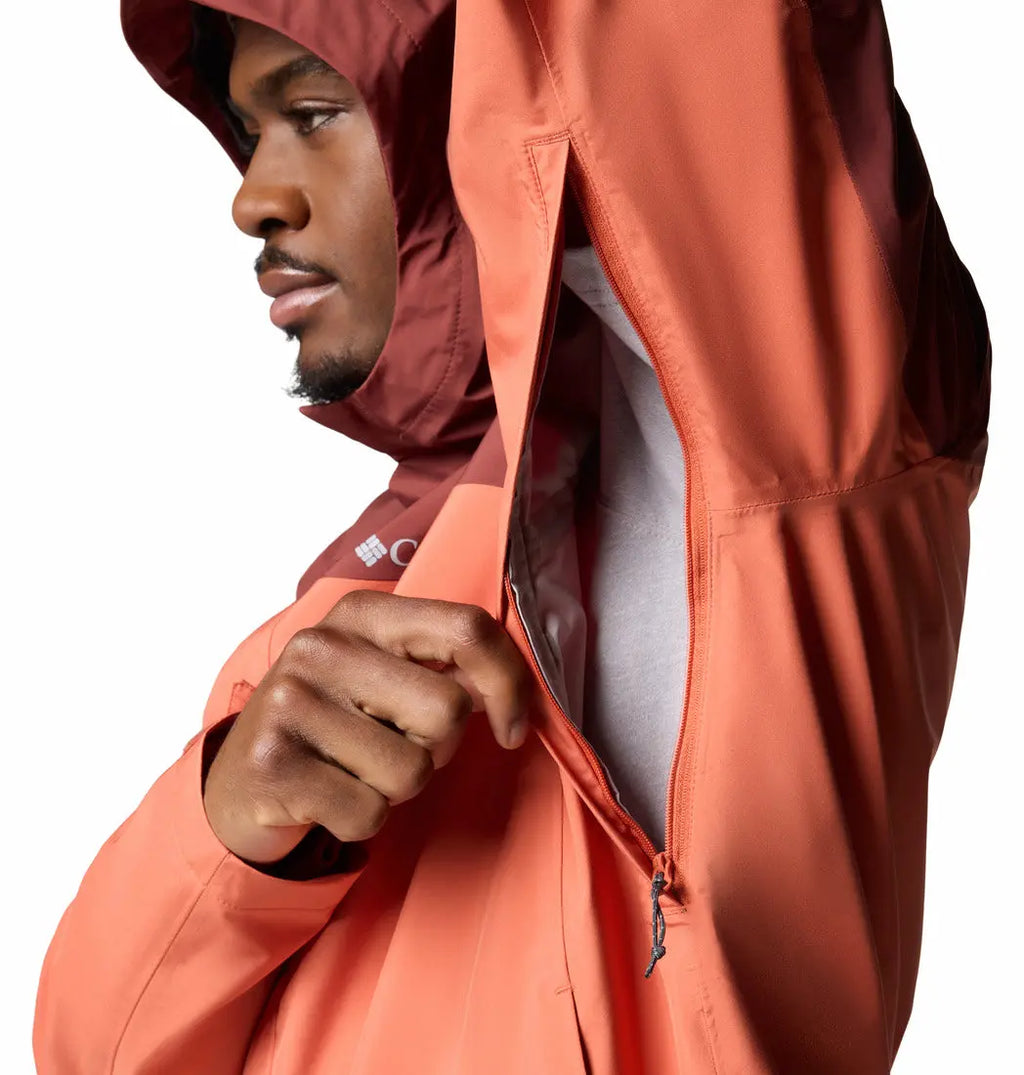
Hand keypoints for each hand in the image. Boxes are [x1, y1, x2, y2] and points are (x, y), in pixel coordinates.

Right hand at [203, 590, 531, 864]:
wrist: (237, 783)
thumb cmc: (333, 725)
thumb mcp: (381, 674)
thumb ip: (444, 665)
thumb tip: (513, 688)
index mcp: (362, 613)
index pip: (467, 628)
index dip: (509, 683)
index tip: (512, 727)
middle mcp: (322, 647)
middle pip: (448, 711)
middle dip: (438, 749)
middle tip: (395, 747)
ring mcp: (291, 704)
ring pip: (413, 771)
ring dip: (396, 789)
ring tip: (355, 770)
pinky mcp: (274, 766)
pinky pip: (369, 815)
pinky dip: (361, 821)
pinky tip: (328, 797)